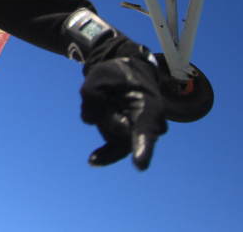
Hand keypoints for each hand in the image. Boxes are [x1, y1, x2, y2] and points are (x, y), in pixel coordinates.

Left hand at [80, 55, 167, 170]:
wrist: (128, 75)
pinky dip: (104, 154)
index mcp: (149, 106)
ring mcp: (137, 133)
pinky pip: (114, 150)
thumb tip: (93, 121)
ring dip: (101, 119)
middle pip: (118, 131)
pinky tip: (92, 160)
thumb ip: (93, 96)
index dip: (142, 147)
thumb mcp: (99, 76)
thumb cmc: (116, 75)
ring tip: (107, 98)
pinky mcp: (126, 139)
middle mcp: (149, 124)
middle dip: (105, 115)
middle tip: (111, 94)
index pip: (145, 129)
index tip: (140, 166)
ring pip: (111, 136)